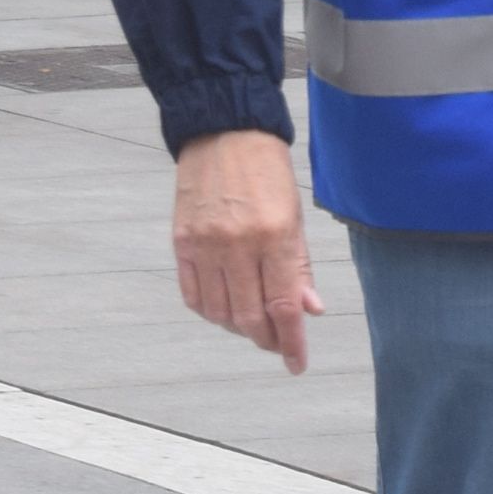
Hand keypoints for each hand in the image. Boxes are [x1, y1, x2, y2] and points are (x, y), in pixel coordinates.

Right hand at [172, 128, 326, 371]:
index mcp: (275, 235)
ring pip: (220, 313)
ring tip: (252, 322)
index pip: (283, 306)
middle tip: (277, 343)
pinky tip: (224, 307)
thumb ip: (300, 266)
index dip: (292, 342)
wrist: (224, 130)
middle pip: (249, 317)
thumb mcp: (295, 214)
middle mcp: (238, 244)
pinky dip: (210, 311)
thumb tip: (310, 310)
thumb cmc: (266, 169)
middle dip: (266, 339)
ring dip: (238, 328)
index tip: (297, 363)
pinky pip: (193, 296)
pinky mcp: (182, 242)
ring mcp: (206, 244)